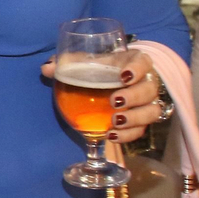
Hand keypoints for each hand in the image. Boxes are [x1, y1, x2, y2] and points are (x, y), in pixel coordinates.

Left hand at [41, 52, 160, 143]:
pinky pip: (140, 130)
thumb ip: (66, 63)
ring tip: (115, 122)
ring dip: (135, 118)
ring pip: (151, 112)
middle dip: (134, 97)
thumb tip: (47, 68)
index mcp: (133, 63)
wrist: (111, 82)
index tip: (124, 76)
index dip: (138, 69)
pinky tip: (111, 136)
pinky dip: (127, 135)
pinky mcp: (141, 121)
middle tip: (114, 101)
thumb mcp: (85, 62)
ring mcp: (146, 103)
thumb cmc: (100, 68)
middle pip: (149, 89)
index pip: (143, 61)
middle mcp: (145, 82)